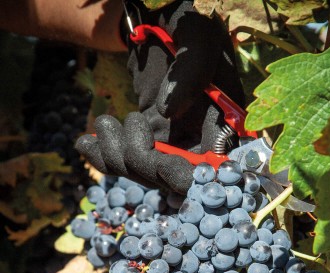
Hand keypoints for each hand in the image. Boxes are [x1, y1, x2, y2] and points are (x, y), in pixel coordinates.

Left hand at [76, 0, 244, 193]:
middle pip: (175, 179)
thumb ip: (191, 71)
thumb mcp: (195, 37)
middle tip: (113, 126)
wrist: (162, 19)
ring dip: (118, 157)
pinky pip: (130, 163)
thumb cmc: (187, 22)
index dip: (186, 175)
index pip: (213, 170)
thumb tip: (168, 112)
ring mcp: (177, 143)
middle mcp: (204, 139)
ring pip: (148, 175)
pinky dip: (106, 158)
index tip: (158, 160)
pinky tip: (88, 142)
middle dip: (141, 163)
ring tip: (105, 123)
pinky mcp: (153, 140)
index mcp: (224, 121)